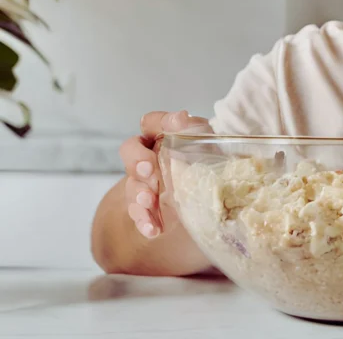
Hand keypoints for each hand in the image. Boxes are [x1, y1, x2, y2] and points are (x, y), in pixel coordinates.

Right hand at [120, 110, 210, 238]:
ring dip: (140, 193)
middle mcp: (149, 156)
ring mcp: (144, 183)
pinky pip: (138, 213)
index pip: (152, 122)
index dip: (157, 123)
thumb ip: (192, 129)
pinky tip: (153, 229)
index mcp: (164, 136)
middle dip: (137, 160)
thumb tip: (181, 117)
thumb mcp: (205, 144)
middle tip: (149, 170)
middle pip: (130, 151)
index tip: (170, 127)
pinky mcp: (146, 207)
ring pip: (132, 184)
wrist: (208, 203)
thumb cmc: (207, 165)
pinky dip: (145, 221)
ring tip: (149, 201)